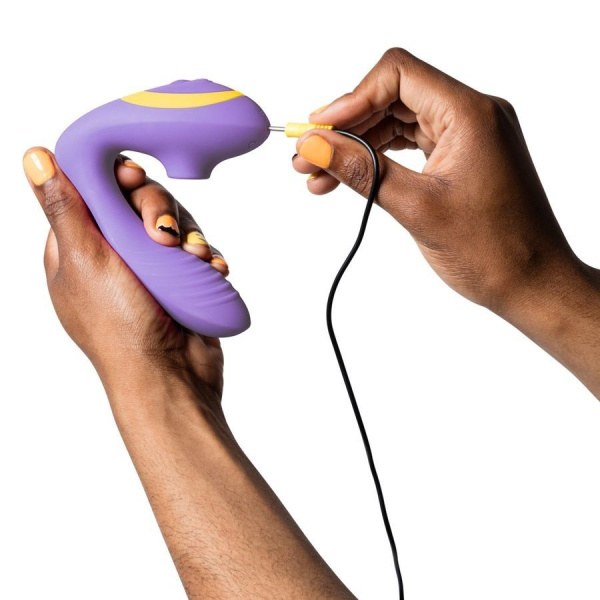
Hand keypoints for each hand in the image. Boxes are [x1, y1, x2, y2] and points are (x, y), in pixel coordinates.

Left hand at [23, 148, 226, 401]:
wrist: (170, 378)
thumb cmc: (120, 329)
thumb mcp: (86, 262)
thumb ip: (65, 208)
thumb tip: (34, 155)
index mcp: (79, 246)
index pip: (94, 189)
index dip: (115, 178)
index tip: (132, 181)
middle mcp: (115, 252)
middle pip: (139, 200)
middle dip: (158, 210)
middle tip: (164, 234)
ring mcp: (151, 266)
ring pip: (174, 222)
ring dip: (189, 233)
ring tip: (195, 257)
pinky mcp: (182, 278)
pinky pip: (197, 249)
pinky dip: (206, 256)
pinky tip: (211, 269)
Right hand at [293, 48, 585, 313]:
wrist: (532, 284)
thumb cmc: (493, 251)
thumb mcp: (416, 208)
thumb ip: (362, 171)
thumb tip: (315, 147)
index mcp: (471, 114)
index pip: (398, 75)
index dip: (351, 99)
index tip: (319, 131)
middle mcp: (472, 115)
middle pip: (393, 97)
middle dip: (346, 127)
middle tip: (308, 157)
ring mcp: (468, 135)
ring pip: (398, 122)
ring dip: (357, 145)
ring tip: (320, 174)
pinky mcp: (462, 156)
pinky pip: (411, 144)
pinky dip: (379, 158)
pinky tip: (350, 177)